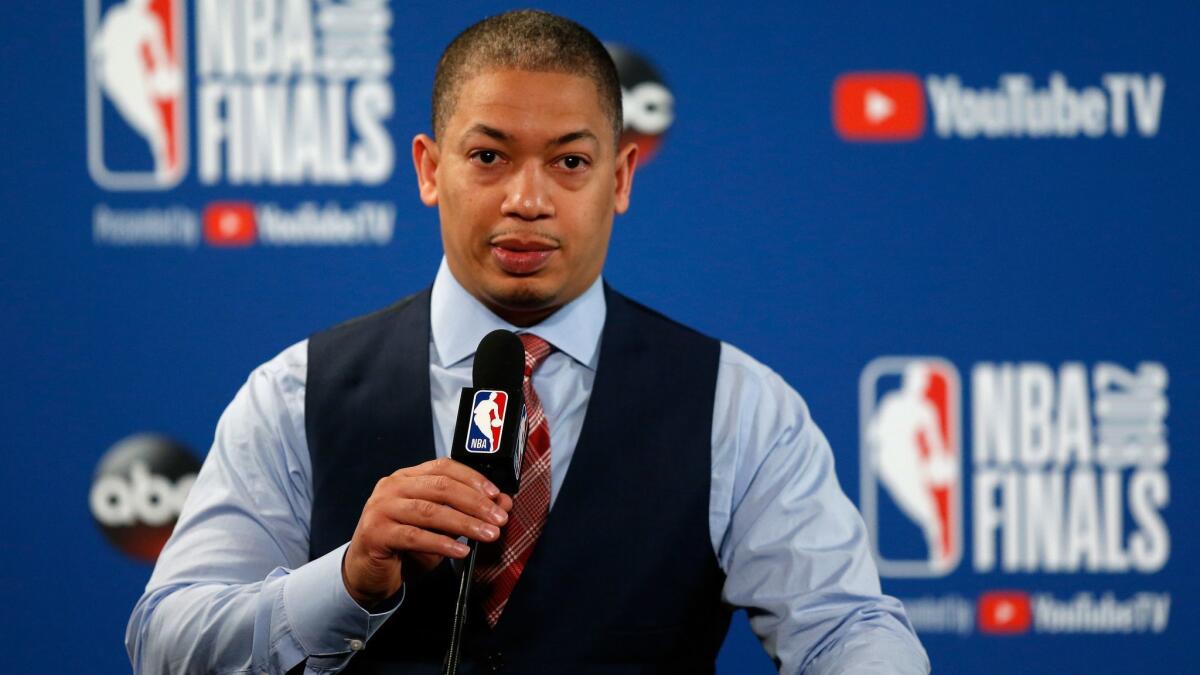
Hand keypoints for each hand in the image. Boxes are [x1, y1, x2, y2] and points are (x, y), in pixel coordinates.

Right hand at [341, 458, 512, 607]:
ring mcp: (381, 509)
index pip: (443, 467)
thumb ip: (466, 512)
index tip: (496, 494)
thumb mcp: (441, 527)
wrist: (368, 573)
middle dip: (475, 502)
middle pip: (440, 487)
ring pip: (430, 511)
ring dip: (464, 523)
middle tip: (499, 518)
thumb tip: (502, 504)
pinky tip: (461, 550)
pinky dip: (442, 544)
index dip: (473, 478)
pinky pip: (415, 536)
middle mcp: (392, 487)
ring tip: (488, 534)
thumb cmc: (405, 546)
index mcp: (406, 478)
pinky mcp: (376, 533)